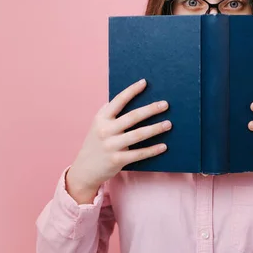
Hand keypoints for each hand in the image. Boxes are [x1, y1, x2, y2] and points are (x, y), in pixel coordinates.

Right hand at [66, 78, 171, 202]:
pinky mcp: (117, 160)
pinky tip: (163, 146)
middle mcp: (105, 130)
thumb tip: (131, 98)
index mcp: (101, 118)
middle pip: (132, 117)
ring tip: (168, 124)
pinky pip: (138, 153)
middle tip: (165, 104)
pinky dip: (152, 150)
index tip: (145, 82)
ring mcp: (111, 145)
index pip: (118, 100)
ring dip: (155, 128)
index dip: (131, 91)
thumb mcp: (98, 125)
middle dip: (150, 109)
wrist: (84, 169)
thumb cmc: (97, 143)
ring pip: (138, 134)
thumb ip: (111, 113)